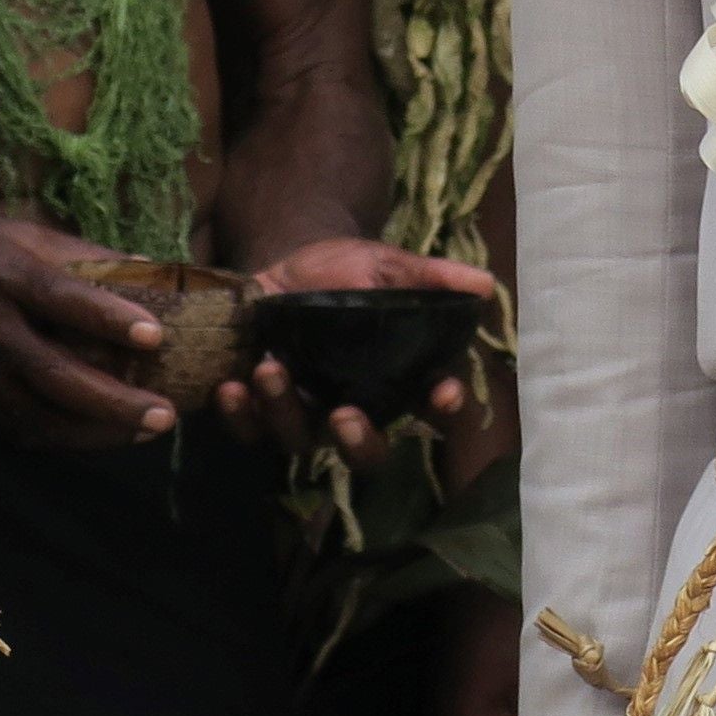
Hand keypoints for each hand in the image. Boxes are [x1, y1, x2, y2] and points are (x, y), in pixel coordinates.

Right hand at [0, 206, 179, 446]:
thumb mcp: (21, 234)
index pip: (62, 298)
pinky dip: (64, 438)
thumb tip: (153, 269)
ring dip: (98, 431)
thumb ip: (85, 255)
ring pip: (41, 415)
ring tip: (146, 432)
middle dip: (116, 400)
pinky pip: (19, 430)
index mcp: (3, 274)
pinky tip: (101, 436)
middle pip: (57, 373)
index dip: (108, 318)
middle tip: (165, 413)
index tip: (155, 334)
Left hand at [226, 237, 498, 461]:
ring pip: (298, 439)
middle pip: (364, 453)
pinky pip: (248, 428)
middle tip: (347, 416)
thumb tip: (484, 283)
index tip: (445, 393)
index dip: (441, 409)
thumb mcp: (382, 265)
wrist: (276, 262)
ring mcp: (302, 412)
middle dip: (357, 443)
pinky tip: (231, 386)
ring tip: (270, 368)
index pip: (428, 408)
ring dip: (283, 410)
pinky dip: (238, 412)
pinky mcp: (257, 408)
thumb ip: (427, 276)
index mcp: (391, 382)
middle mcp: (351, 408)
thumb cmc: (340, 271)